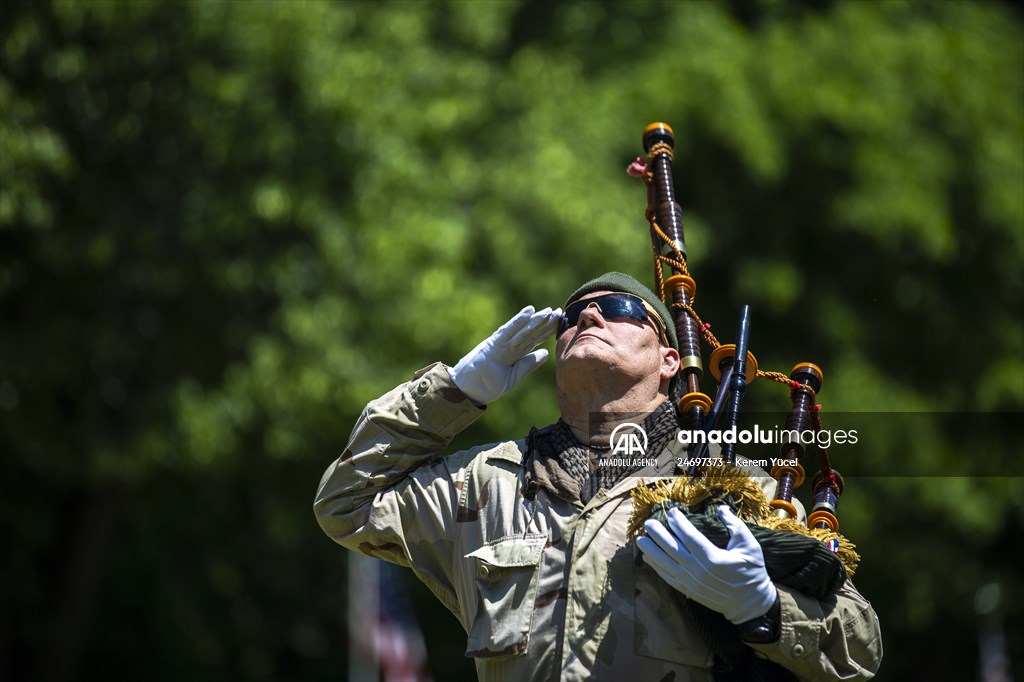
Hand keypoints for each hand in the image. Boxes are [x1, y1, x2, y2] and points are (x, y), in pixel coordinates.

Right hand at [448, 306, 561, 405]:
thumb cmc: (487, 386)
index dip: (546, 332)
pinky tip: (529, 311)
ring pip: (522, 330)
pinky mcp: (493, 343)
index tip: (559, 324)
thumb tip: (546, 354)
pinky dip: (518, 320)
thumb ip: (528, 365)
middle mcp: (509, 346)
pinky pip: (508, 331)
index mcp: (514, 355)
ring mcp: (501, 343)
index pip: (533, 341)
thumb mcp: (513, 377)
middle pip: (530, 333)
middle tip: (558, 312)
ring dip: (536, 320)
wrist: (468, 391)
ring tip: (549, 311)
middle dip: (544, 324)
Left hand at [637, 505, 776, 624]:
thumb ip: (734, 525)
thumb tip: (720, 508)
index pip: (689, 536)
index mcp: (713, 558)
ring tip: (640, 538)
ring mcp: (691, 582)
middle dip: (658, 534)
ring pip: (665, 564)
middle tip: (649, 522)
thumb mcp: (749, 545)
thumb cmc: (752, 572)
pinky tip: (648, 558)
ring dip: (651, 550)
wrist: (750, 604)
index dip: (678, 522)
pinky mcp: (689, 590)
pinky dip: (656, 567)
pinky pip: (668, 578)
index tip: (670, 512)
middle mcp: (698, 570)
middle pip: (672, 548)